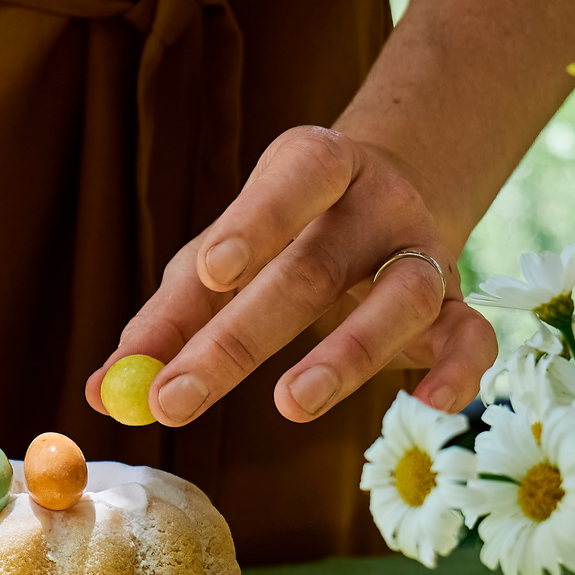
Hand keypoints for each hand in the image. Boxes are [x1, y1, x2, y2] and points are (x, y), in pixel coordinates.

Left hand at [87, 126, 496, 427]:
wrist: (392, 202)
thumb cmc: (281, 239)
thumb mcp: (218, 265)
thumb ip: (165, 322)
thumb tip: (102, 393)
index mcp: (317, 169)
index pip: (295, 179)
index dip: (258, 220)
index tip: (209, 273)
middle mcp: (377, 205)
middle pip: (315, 267)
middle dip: (240, 338)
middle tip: (175, 399)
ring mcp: (424, 254)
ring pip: (401, 298)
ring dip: (348, 354)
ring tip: (288, 405)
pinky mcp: (456, 306)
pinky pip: (472, 336)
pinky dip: (457, 371)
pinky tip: (424, 405)